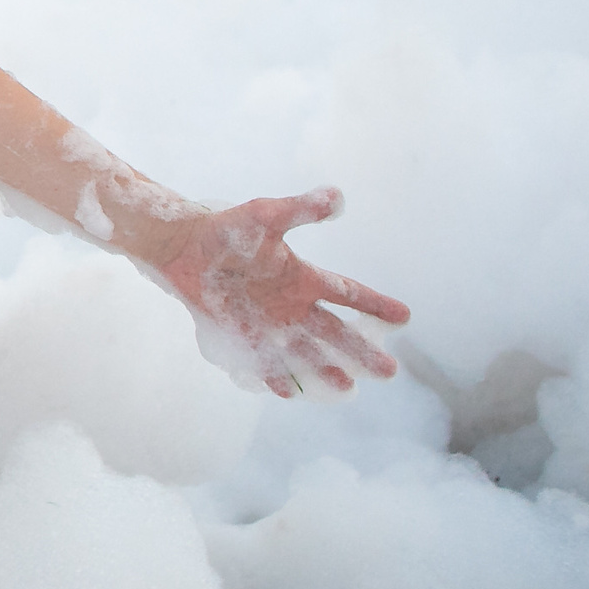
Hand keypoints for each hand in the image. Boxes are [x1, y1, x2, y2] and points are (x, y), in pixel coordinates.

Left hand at [150, 188, 409, 396]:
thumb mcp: (267, 216)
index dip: (376, 305)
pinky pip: (264, 360)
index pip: (348, 294)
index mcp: (303, 277)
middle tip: (390, 372)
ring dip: (324, 368)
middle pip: (335, 332)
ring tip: (347, 388)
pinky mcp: (240, 333)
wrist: (182, 245)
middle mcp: (291, 303)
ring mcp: (268, 322)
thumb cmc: (226, 227)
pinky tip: (288, 392)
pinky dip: (276, 375)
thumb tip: (338, 196)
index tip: (406, 316)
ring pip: (304, 351)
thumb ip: (302, 210)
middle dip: (362, 351)